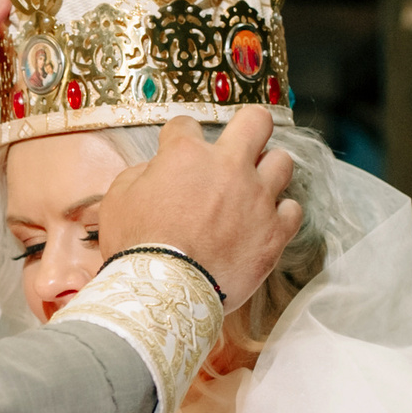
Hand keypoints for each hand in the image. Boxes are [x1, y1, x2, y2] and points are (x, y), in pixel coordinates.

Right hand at [96, 110, 300, 305]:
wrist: (163, 291)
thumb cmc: (135, 246)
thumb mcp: (118, 200)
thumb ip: (140, 174)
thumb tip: (156, 170)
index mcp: (186, 154)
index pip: (185, 125)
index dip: (177, 138)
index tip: (175, 153)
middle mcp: (228, 167)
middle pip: (256, 121)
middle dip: (249, 126)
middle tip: (240, 143)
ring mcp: (257, 198)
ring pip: (282, 161)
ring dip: (268, 171)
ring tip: (255, 187)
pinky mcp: (274, 232)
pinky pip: (293, 210)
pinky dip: (282, 214)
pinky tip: (267, 221)